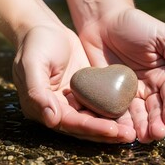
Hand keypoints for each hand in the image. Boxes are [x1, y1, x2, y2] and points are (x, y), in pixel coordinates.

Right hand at [12, 24, 135, 142]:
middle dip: (106, 133)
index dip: (91, 128)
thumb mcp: (32, 64)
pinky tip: (130, 115)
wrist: (45, 28)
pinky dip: (113, 111)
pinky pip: (99, 105)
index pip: (69, 123)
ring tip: (132, 132)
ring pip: (94, 119)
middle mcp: (58, 110)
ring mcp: (72, 102)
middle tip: (129, 136)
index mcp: (42, 108)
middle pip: (84, 127)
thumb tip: (51, 120)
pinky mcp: (84, 93)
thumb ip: (37, 91)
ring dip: (113, 127)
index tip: (112, 129)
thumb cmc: (36, 44)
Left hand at [78, 8, 164, 142]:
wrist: (102, 21)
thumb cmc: (135, 24)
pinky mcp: (111, 95)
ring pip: (139, 115)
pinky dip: (120, 122)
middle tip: (156, 134)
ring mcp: (130, 93)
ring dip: (141, 128)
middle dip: (158, 123)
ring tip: (142, 138)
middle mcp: (150, 87)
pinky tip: (122, 131)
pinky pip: (117, 111)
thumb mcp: (162, 36)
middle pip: (157, 110)